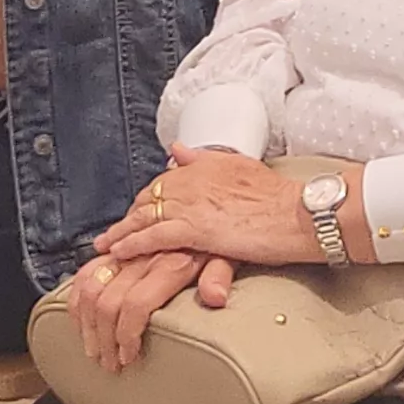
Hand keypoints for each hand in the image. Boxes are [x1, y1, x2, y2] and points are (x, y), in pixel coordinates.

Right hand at [64, 246, 217, 372]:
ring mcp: (127, 250)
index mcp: (171, 261)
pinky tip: (82, 317)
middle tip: (109, 363)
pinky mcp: (118, 246)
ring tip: (93, 349)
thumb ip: (219, 275)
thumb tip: (215, 298)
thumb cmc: (219, 235)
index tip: (128, 357)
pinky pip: (87, 269)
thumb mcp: (228, 252)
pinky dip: (78, 295)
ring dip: (86, 324)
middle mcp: (143, 256)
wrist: (211, 203)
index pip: (135, 304)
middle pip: (108, 302)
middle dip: (103, 340)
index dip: (126, 335)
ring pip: (90, 287)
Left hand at [93, 150, 322, 272]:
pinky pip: (154, 236)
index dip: (148, 200)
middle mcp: (192, 180)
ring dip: (121, 232)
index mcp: (204, 165)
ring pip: (145, 216)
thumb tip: (177, 150)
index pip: (165, 182)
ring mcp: (191, 204)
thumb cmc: (279, 198)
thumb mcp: (240, 167)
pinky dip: (133, 244)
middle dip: (129, 216)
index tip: (137, 213)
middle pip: (149, 198)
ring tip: (105, 246)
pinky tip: (119, 253)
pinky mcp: (194, 228)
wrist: (298, 214)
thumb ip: (206, 159)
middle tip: (112, 234)